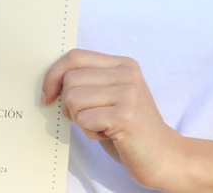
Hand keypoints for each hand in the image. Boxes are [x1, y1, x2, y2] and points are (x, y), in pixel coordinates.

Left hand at [42, 49, 182, 189]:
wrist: (164, 156)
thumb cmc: (129, 129)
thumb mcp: (111, 96)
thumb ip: (88, 82)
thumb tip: (50, 80)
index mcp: (122, 64)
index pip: (75, 57)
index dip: (53, 75)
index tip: (47, 96)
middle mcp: (127, 73)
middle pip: (70, 79)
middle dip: (70, 105)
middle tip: (90, 119)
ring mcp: (128, 92)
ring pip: (73, 98)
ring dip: (81, 120)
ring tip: (102, 126)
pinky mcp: (126, 115)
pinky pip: (85, 119)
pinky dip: (90, 132)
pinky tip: (109, 135)